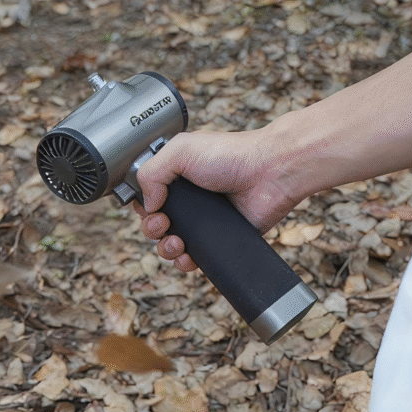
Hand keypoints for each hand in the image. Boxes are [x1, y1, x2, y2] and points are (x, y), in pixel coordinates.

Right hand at [134, 127, 306, 271]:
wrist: (269, 173)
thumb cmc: (232, 155)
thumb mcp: (181, 150)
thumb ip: (150, 172)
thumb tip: (146, 204)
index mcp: (175, 177)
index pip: (147, 198)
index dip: (143, 206)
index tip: (149, 207)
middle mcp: (188, 199)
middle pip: (154, 224)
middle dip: (151, 228)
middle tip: (163, 223)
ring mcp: (202, 221)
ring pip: (170, 244)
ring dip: (165, 248)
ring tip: (176, 242)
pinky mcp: (217, 239)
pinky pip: (194, 258)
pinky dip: (184, 261)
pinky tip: (187, 255)